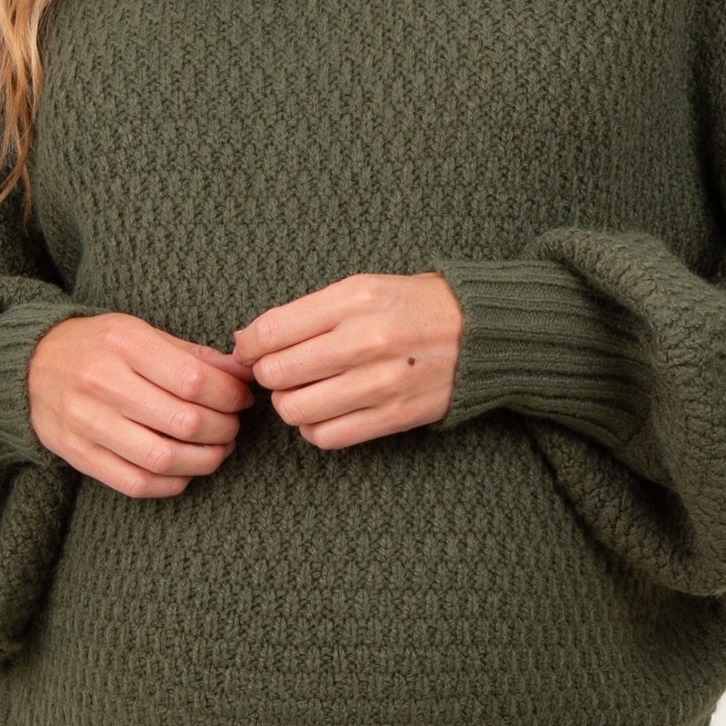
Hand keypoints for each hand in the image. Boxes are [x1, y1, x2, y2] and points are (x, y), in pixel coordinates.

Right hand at [27, 313, 256, 496]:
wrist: (29, 364)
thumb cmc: (97, 345)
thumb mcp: (140, 332)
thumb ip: (191, 354)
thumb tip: (240, 373)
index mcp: (124, 344)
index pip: (194, 380)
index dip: (229, 395)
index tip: (240, 399)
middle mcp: (102, 383)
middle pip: (183, 422)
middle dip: (223, 429)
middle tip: (232, 426)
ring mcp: (86, 423)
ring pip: (162, 458)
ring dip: (203, 461)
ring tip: (216, 451)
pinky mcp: (77, 454)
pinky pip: (134, 483)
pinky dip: (171, 484)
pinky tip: (185, 472)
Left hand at [230, 272, 462, 449]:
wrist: (478, 333)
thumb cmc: (410, 305)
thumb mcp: (361, 287)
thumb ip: (305, 312)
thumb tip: (248, 343)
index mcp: (354, 299)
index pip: (271, 331)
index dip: (249, 346)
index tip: (250, 350)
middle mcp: (366, 339)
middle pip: (277, 373)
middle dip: (267, 374)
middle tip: (280, 370)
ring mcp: (380, 382)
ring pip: (295, 410)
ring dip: (289, 404)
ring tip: (303, 391)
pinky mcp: (393, 416)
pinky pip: (327, 437)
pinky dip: (314, 429)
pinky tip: (323, 412)